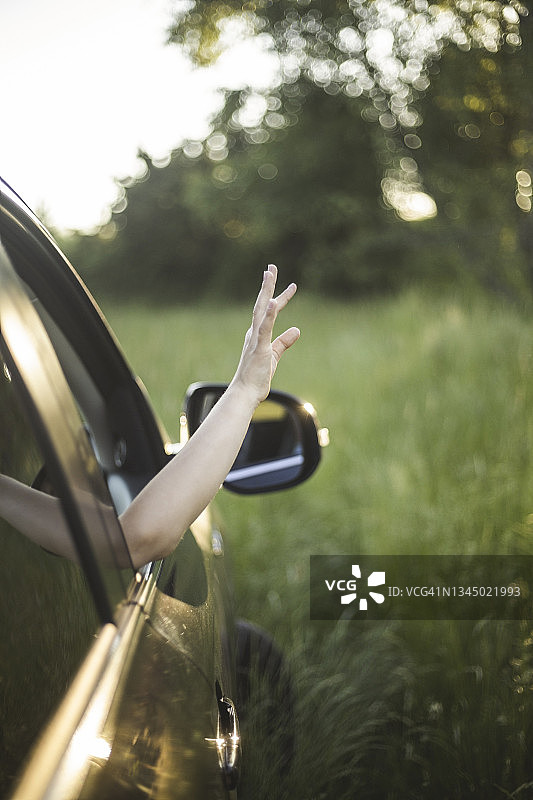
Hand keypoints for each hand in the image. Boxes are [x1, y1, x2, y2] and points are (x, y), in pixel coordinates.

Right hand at [232, 264, 299, 406]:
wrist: (244, 393)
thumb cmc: (256, 377)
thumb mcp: (274, 355)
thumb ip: (284, 342)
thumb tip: (296, 329)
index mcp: (257, 334)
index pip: (270, 311)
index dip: (279, 297)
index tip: (289, 285)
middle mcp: (254, 332)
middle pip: (262, 304)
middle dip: (268, 285)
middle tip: (271, 267)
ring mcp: (255, 339)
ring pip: (261, 310)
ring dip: (265, 291)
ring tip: (269, 273)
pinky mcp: (259, 347)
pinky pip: (264, 328)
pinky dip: (269, 314)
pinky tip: (274, 301)